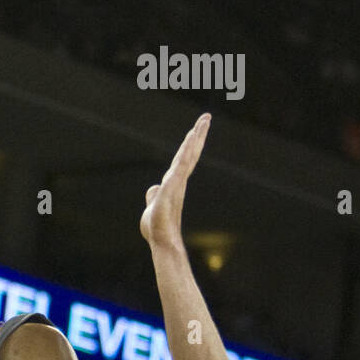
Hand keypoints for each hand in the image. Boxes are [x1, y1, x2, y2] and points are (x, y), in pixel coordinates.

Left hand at [140, 113, 210, 249]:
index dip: (191, 144)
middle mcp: (178, 181)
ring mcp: (176, 185)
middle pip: (189, 154)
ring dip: (194, 140)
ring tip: (202, 123)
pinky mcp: (170, 190)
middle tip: (206, 117)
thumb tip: (153, 187)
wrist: (161, 241)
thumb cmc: (157, 227)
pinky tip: (190, 141)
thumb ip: (154, 194)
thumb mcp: (153, 205)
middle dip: (198, 135)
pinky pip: (179, 168)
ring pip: (186, 157)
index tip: (198, 128)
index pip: (184, 159)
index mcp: (174, 182)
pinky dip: (186, 154)